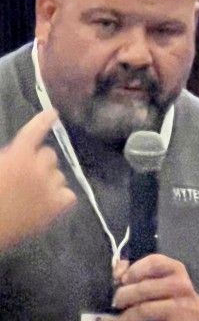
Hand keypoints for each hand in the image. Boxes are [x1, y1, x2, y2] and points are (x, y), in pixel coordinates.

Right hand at [0, 109, 75, 249]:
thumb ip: (8, 158)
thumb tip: (18, 156)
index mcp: (17, 155)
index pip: (34, 132)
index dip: (44, 121)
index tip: (53, 114)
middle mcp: (37, 167)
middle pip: (50, 154)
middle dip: (40, 160)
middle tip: (28, 173)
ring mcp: (49, 187)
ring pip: (59, 175)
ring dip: (49, 179)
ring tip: (34, 192)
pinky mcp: (56, 207)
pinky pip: (68, 195)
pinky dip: (60, 197)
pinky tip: (48, 203)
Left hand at [109, 254, 198, 320]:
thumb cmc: (173, 297)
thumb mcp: (163, 279)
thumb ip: (138, 272)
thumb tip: (117, 274)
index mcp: (176, 270)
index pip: (153, 262)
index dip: (134, 270)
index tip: (123, 280)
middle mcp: (180, 286)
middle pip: (143, 289)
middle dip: (122, 297)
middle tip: (116, 303)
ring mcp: (180, 309)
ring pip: (143, 311)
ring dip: (124, 318)